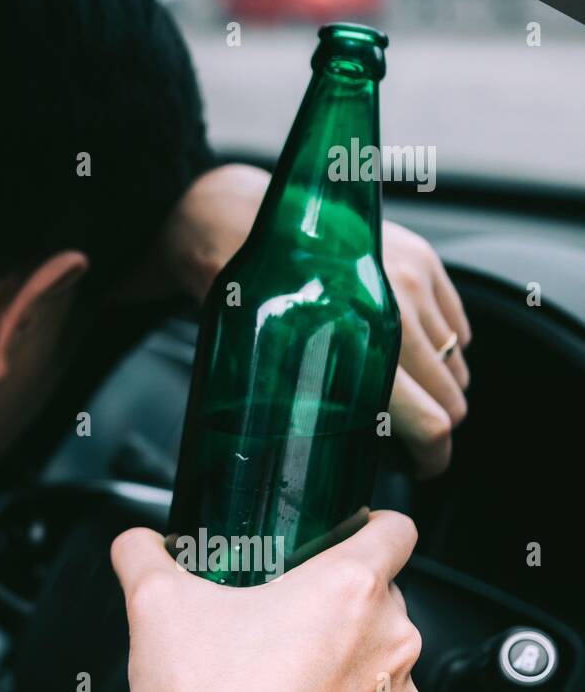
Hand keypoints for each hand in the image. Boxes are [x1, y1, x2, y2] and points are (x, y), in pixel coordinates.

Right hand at [111, 510, 422, 691]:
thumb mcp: (155, 607)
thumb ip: (144, 556)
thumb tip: (137, 544)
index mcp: (348, 590)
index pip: (396, 528)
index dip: (370, 519)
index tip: (345, 527)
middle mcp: (387, 640)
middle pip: (380, 588)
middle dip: (332, 590)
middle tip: (279, 599)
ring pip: (377, 644)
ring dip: (339, 643)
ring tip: (279, 654)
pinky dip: (342, 690)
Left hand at [154, 163, 471, 477]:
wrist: (232, 225)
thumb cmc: (243, 298)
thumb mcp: (268, 368)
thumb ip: (313, 408)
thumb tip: (345, 452)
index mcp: (354, 345)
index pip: (430, 422)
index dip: (432, 457)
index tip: (422, 465)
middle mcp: (392, 310)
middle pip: (452, 395)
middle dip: (433, 424)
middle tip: (403, 433)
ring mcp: (412, 279)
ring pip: (459, 361)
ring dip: (437, 384)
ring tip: (399, 388)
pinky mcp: (421, 257)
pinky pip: (458, 323)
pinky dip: (442, 345)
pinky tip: (404, 349)